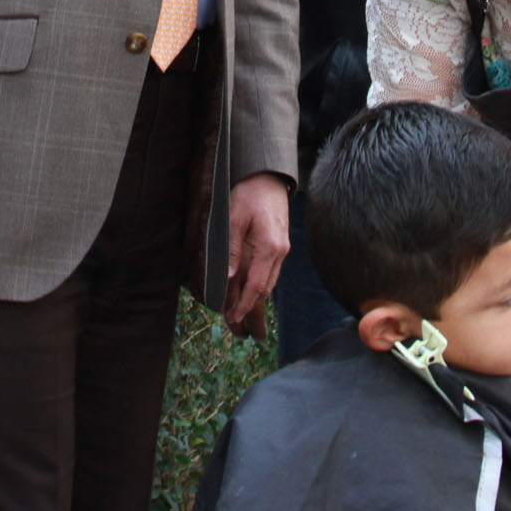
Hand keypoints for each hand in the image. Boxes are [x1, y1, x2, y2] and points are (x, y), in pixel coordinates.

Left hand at [223, 173, 290, 337]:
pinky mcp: (280, 247)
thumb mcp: (234, 218)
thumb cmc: (249, 194)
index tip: (233, 320)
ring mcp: (282, 251)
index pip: (257, 285)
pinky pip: (270, 274)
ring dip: (255, 303)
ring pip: (269, 284)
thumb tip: (229, 279)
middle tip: (240, 332)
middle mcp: (280, 252)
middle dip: (252, 312)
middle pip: (265, 290)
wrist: (269, 178)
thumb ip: (232, 250)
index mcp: (270, 246)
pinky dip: (259, 288)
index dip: (244, 306)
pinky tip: (250, 297)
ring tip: (244, 321)